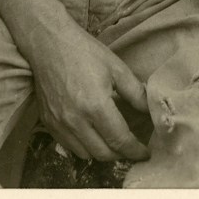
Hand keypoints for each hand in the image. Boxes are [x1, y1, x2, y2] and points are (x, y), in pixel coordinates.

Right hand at [30, 17, 149, 161]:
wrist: (49, 44)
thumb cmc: (84, 52)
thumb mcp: (116, 68)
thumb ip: (135, 93)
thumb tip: (150, 111)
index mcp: (96, 106)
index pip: (120, 140)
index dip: (135, 150)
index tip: (145, 153)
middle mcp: (76, 121)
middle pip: (103, 153)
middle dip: (121, 154)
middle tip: (132, 147)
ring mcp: (59, 124)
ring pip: (85, 154)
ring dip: (102, 153)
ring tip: (113, 142)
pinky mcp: (48, 123)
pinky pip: (69, 146)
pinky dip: (84, 147)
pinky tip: (92, 135)